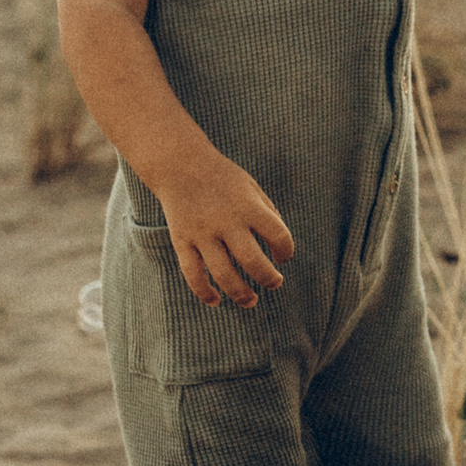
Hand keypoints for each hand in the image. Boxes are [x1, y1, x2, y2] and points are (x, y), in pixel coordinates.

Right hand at [163, 160, 294, 306]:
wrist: (180, 164)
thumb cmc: (223, 178)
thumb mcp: (252, 188)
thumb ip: (268, 214)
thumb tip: (279, 250)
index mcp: (248, 206)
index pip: (278, 235)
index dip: (286, 251)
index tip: (283, 257)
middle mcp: (225, 221)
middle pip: (252, 260)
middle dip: (268, 278)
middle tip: (275, 283)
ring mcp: (201, 233)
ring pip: (223, 274)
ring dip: (240, 293)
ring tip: (251, 301)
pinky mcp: (181, 240)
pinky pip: (193, 274)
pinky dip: (204, 292)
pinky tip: (216, 301)